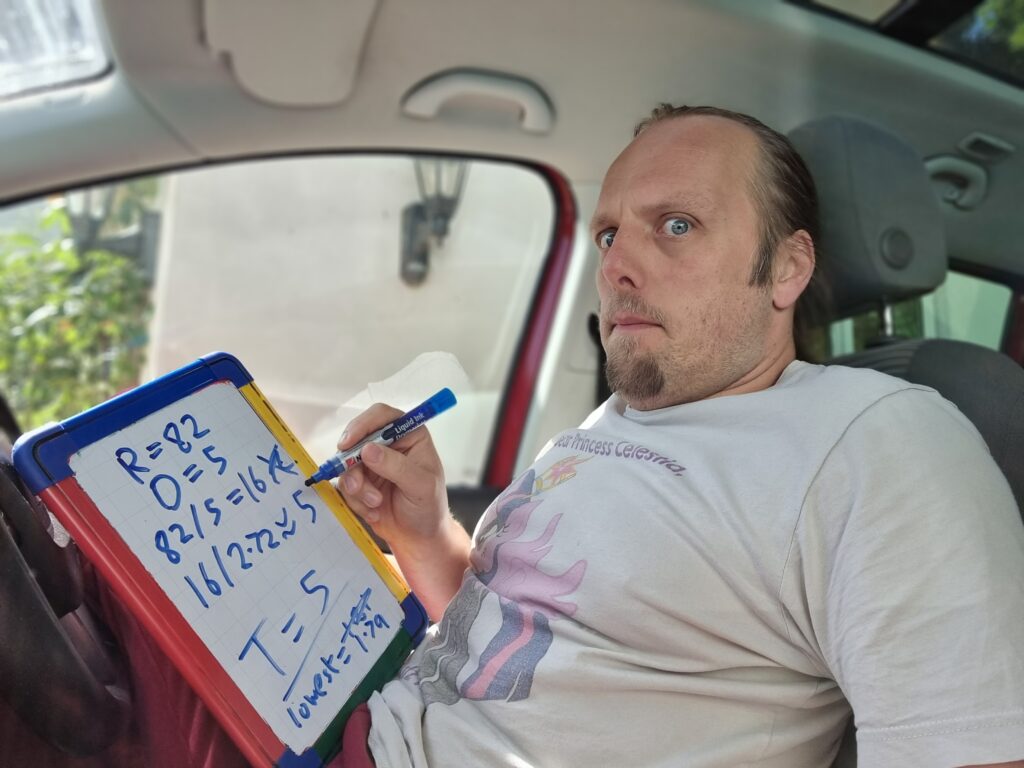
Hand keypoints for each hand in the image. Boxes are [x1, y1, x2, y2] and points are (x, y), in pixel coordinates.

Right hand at [333, 403, 447, 548]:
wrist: (418, 537)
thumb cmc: (428, 508)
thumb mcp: (421, 486)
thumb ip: (396, 467)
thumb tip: (368, 450)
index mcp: (410, 435)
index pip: (382, 416)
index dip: (363, 424)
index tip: (348, 443)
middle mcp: (389, 445)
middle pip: (356, 438)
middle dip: (353, 464)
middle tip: (356, 485)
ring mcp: (372, 462)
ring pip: (347, 464)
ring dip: (356, 487)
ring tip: (375, 503)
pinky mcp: (360, 481)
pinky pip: (345, 484)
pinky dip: (355, 500)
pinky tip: (374, 511)